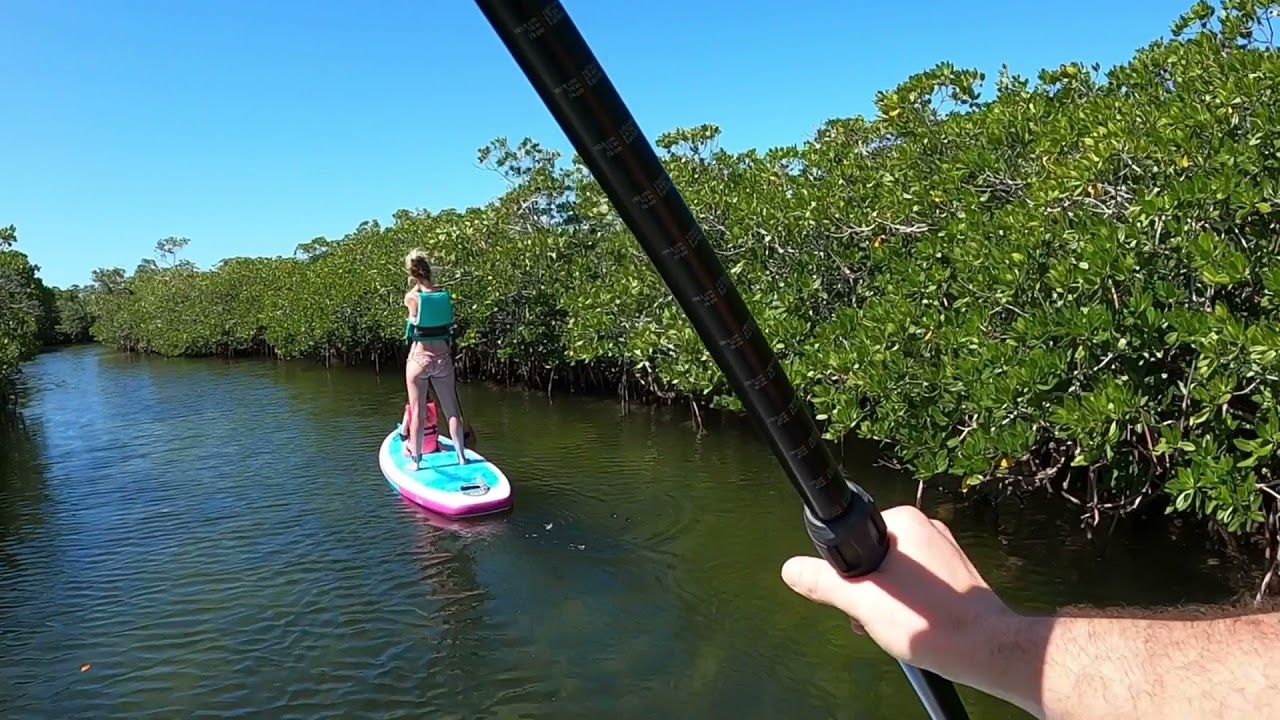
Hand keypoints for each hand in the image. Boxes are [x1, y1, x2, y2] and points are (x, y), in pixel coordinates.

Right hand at [780, 505, 1017, 688]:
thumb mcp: (862, 602)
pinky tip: (916, 627)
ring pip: (896, 572)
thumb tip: (792, 569)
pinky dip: (911, 605)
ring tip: (900, 625)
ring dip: (888, 599)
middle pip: (875, 556)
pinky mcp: (957, 575)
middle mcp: (927, 528)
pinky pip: (919, 584)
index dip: (848, 570)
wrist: (985, 650)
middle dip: (868, 589)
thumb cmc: (930, 622)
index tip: (856, 594)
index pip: (856, 538)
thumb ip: (823, 583)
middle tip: (876, 615)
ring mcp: (945, 551)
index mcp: (905, 521)